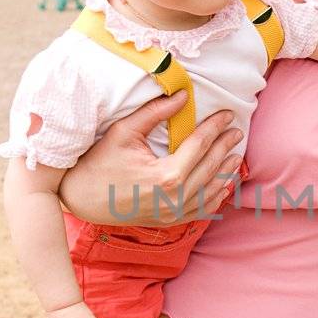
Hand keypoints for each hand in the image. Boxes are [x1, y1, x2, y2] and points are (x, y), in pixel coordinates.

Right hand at [58, 93, 243, 225]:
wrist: (81, 199)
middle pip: (210, 168)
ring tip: (234, 155)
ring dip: (225, 172)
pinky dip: (215, 197)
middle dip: (225, 147)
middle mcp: (175, 198)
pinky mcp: (169, 222)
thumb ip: (155, 113)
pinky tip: (223, 185)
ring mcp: (173, 214)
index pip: (200, 146)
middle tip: (237, 132)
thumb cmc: (99, 163)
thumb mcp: (124, 132)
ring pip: (211, 192)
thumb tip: (182, 96)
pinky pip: (201, 211)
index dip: (215, 127)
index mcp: (166, 176)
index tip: (228, 115)